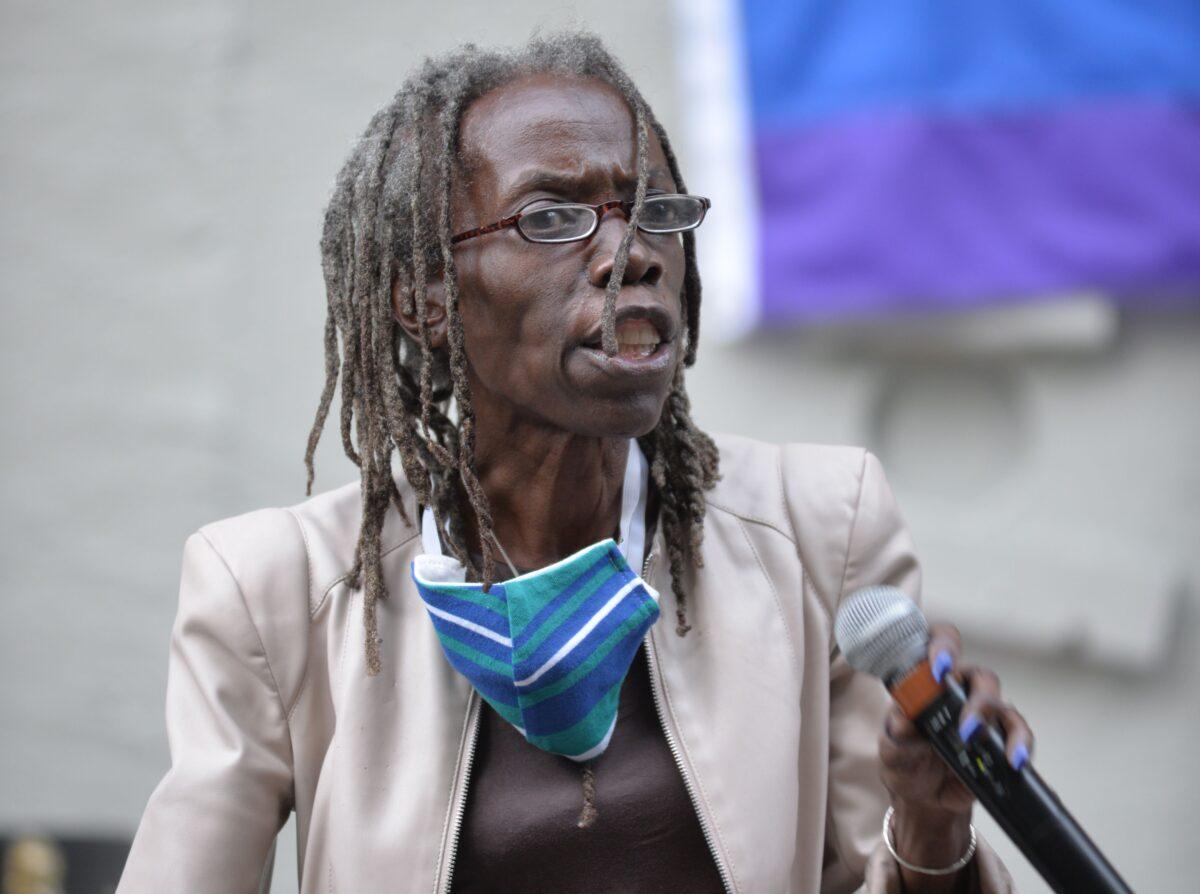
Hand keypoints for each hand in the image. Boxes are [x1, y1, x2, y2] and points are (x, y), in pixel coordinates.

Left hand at [877, 623, 1033, 888]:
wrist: (924, 799)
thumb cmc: (904, 761)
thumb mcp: (892, 749)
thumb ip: (897, 733)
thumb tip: (903, 719)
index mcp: (926, 680)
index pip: (938, 644)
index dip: (942, 646)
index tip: (939, 669)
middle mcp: (958, 689)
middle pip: (979, 676)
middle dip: (977, 699)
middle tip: (966, 727)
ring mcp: (981, 713)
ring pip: (999, 701)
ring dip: (993, 721)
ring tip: (980, 743)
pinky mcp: (1000, 737)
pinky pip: (1016, 732)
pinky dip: (1019, 744)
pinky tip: (1014, 759)